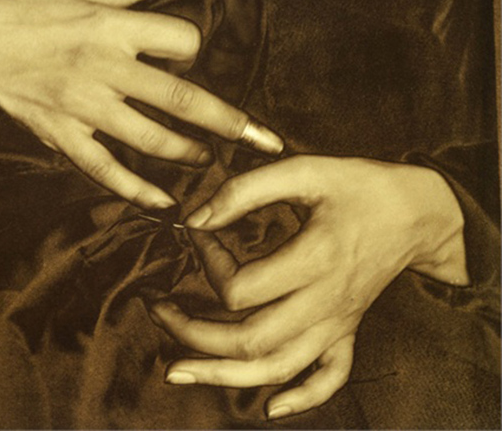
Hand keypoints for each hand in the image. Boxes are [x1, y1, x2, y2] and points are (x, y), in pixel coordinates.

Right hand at [0, 0, 282, 208]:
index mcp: (114, 28)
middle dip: (229, 121)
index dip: (198, 50)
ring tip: (211, 161)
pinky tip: (166, 203)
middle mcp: (107, 69)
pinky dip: (138, 190)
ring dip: (189, 154)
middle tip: (262, 138)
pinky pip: (107, 170)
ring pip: (152, 139)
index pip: (182, 41)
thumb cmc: (26, 13)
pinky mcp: (66, 136)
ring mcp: (87, 108)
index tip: (197, 58)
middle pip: (182, 98)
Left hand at [149, 155, 466, 418]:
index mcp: (314, 260)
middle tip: (159, 310)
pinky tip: (270, 406)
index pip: (239, 287)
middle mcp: (325, 303)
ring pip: (277, 368)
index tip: (198, 233)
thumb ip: (245, 190)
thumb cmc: (360, 186)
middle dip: (193, 332)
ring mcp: (337, 323)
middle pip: (249, 341)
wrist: (419, 211)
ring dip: (223, 374)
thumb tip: (195, 218)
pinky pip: (329, 378)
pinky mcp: (347, 330)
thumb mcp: (305, 170)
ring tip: (178, 369)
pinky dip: (300, 398)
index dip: (206, 262)